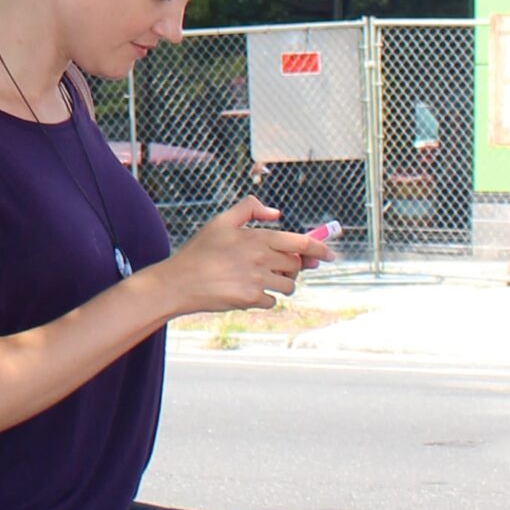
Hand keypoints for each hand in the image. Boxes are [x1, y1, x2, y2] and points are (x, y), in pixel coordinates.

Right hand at [156, 197, 331, 315]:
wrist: (178, 283)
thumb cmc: (198, 252)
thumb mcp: (220, 221)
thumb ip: (249, 208)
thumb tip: (276, 213)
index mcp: (258, 237)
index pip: (301, 243)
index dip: (320, 248)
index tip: (330, 255)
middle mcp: (261, 258)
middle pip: (296, 265)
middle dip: (293, 267)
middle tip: (279, 267)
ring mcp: (257, 280)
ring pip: (288, 285)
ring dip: (282, 284)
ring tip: (262, 280)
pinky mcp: (250, 299)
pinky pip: (272, 301)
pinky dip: (266, 299)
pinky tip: (249, 292)